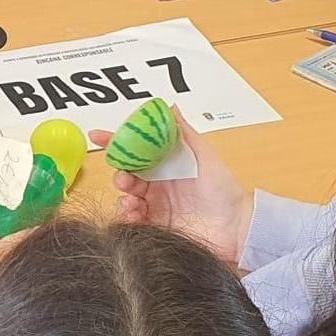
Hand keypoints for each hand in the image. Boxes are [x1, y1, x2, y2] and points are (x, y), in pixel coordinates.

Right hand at [91, 109, 252, 265]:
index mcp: (166, 164)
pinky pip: (132, 219)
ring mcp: (155, 206)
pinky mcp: (155, 226)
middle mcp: (158, 184)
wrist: (237, 228)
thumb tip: (169, 107)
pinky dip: (127, 216)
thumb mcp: (205, 157)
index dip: (116, 141)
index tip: (98, 136)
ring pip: (126, 197)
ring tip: (131, 201)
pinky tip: (134, 215)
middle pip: (126, 173)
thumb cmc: (225, 191)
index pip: (136, 149)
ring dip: (123, 196)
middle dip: (119, 173)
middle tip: (124, 178)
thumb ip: (184, 134)